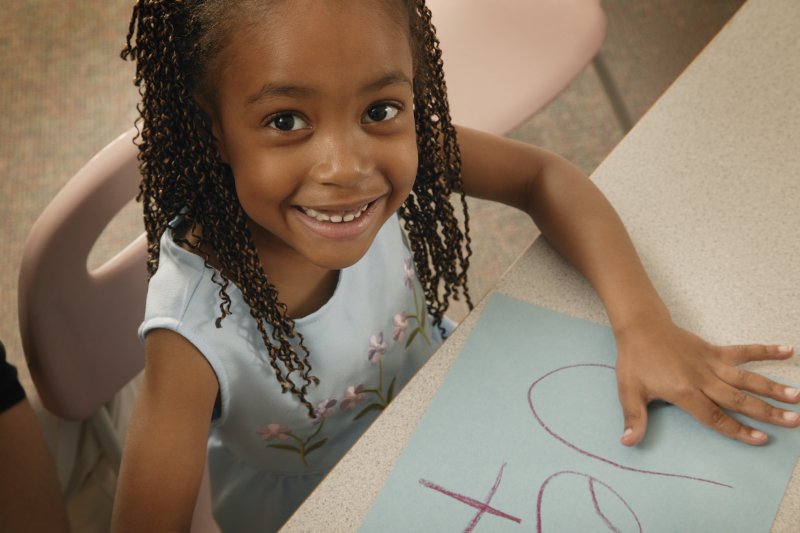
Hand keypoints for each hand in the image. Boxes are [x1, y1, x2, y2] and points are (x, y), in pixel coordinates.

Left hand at [613, 318, 799, 445]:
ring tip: (797, 396)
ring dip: (772, 387)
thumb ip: (634, 418)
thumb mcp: (628, 391)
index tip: (760, 439)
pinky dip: (764, 351)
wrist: (640, 326)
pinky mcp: (714, 350)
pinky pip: (742, 351)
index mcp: (684, 391)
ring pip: (746, 378)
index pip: (714, 416)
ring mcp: (710, 363)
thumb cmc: (634, 360)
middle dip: (766, 412)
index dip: (737, 430)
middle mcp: (702, 378)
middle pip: (738, 399)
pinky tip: (787, 350)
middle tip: (793, 421)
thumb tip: (628, 443)